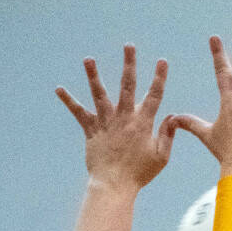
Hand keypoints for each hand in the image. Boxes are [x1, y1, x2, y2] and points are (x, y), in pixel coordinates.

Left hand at [57, 46, 173, 190]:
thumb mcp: (161, 158)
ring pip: (99, 94)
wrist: (114, 185)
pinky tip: (58, 89)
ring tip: (88, 59)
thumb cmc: (139, 174)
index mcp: (142, 123)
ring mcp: (106, 122)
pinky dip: (69, 101)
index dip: (159, 78)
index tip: (162, 61)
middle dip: (129, 64)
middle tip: (129, 45)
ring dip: (94, 75)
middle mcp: (123, 118)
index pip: (154, 96)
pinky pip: (78, 112)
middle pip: (127, 86)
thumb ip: (167, 135)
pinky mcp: (91, 129)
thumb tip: (173, 117)